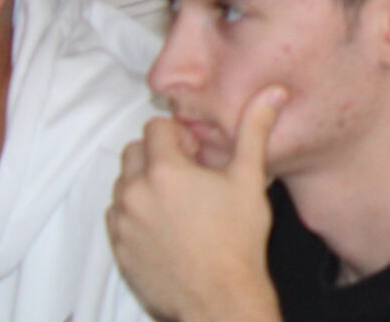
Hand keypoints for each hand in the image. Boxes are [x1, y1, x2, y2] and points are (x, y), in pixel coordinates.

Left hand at [108, 87, 287, 321]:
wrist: (218, 297)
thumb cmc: (236, 239)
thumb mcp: (249, 179)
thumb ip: (254, 130)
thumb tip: (272, 93)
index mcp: (164, 171)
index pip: (154, 128)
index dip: (179, 135)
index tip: (197, 153)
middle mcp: (134, 193)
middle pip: (133, 153)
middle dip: (158, 155)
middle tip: (189, 175)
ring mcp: (122, 223)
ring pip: (123, 185)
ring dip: (144, 184)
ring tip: (179, 202)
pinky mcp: (118, 248)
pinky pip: (118, 217)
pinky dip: (136, 213)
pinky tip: (166, 226)